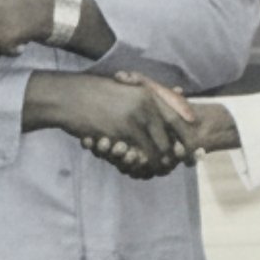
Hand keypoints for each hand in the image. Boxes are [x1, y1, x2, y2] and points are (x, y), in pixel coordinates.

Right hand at [47, 72, 196, 177]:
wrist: (69, 96)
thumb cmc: (94, 93)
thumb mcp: (124, 89)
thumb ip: (143, 98)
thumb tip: (167, 101)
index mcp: (148, 94)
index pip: (177, 116)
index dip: (185, 133)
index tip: (190, 145)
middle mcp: (145, 106)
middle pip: (170, 136)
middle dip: (175, 153)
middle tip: (177, 164)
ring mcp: (133, 121)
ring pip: (157, 149)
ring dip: (160, 163)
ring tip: (161, 170)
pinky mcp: (120, 134)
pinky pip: (138, 154)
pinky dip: (142, 164)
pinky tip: (142, 168)